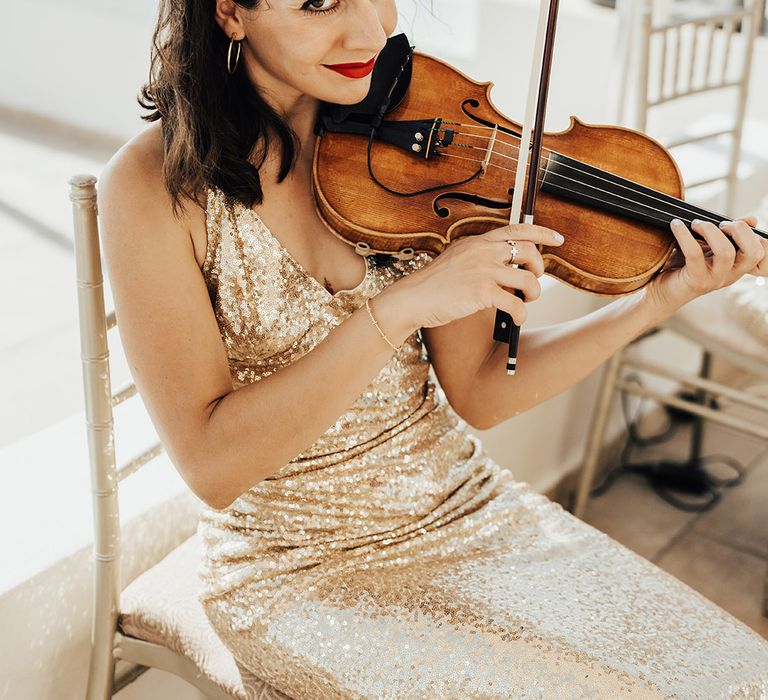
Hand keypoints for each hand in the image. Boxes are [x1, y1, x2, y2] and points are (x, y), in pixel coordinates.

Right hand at [393, 223, 564, 328]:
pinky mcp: (482, 292)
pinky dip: (522, 315)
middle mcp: (482, 252)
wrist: (413, 298)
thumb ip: (480, 258)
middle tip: (534, 281)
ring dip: (534, 294)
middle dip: (539, 268)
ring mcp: (483, 271)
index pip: (517, 230)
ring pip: (527, 280)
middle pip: (528, 252)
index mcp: (477, 242)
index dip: (542, 234)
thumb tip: (509, 270)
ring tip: (526, 302)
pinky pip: (516, 304)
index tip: (558, 239)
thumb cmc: (433, 285)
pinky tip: (517, 319)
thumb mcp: (457, 260)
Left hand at [645, 216, 766, 313]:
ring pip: (726, 253)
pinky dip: (684, 235)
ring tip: (696, 223)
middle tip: (720, 223)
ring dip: (711, 231)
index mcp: (737, 266)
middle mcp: (730, 275)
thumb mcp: (708, 247)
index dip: (754, 235)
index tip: (736, 222)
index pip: (760, 252)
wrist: (660, 291)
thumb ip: (727, 234)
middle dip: (740, 230)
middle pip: (752, 253)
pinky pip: (694, 253)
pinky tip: (676, 225)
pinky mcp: (695, 281)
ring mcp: (714, 280)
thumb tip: (752, 220)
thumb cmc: (683, 267)